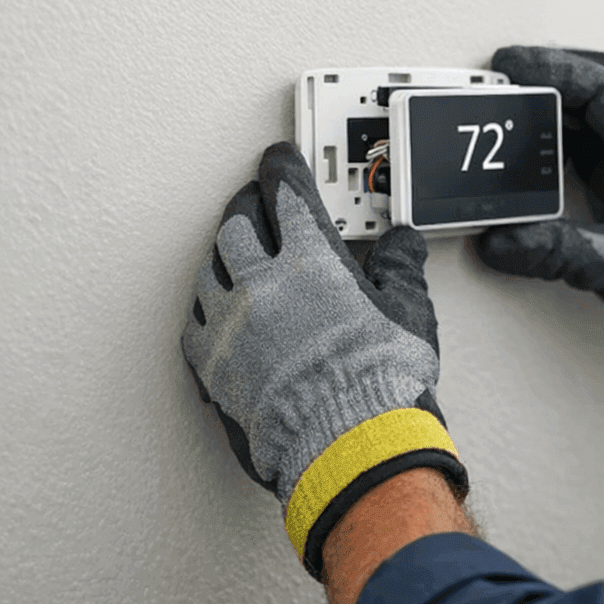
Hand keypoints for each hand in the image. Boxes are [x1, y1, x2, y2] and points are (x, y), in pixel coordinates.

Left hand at [181, 142, 465, 579]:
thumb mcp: (410, 313)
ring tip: (235, 251)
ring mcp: (231, 324)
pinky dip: (206, 305)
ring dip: (224, 254)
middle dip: (247, 205)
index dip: (283, 169)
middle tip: (256, 199)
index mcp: (312, 260)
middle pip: (237, 223)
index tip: (279, 160)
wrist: (349, 443)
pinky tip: (215, 307)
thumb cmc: (381, 381)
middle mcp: (263, 283)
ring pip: (209, 268)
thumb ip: (401, 269)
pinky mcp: (212, 366)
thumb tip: (402, 244)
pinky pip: (194, 321)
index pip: (287, 194)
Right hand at [477, 47, 603, 396]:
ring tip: (519, 97)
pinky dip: (574, 124)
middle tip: (510, 69)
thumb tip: (499, 241)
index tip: (511, 63)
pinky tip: (543, 135)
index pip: (603, 87)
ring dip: (566, 95)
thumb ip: (552, 252)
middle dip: (559, 68)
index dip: (554, 68)